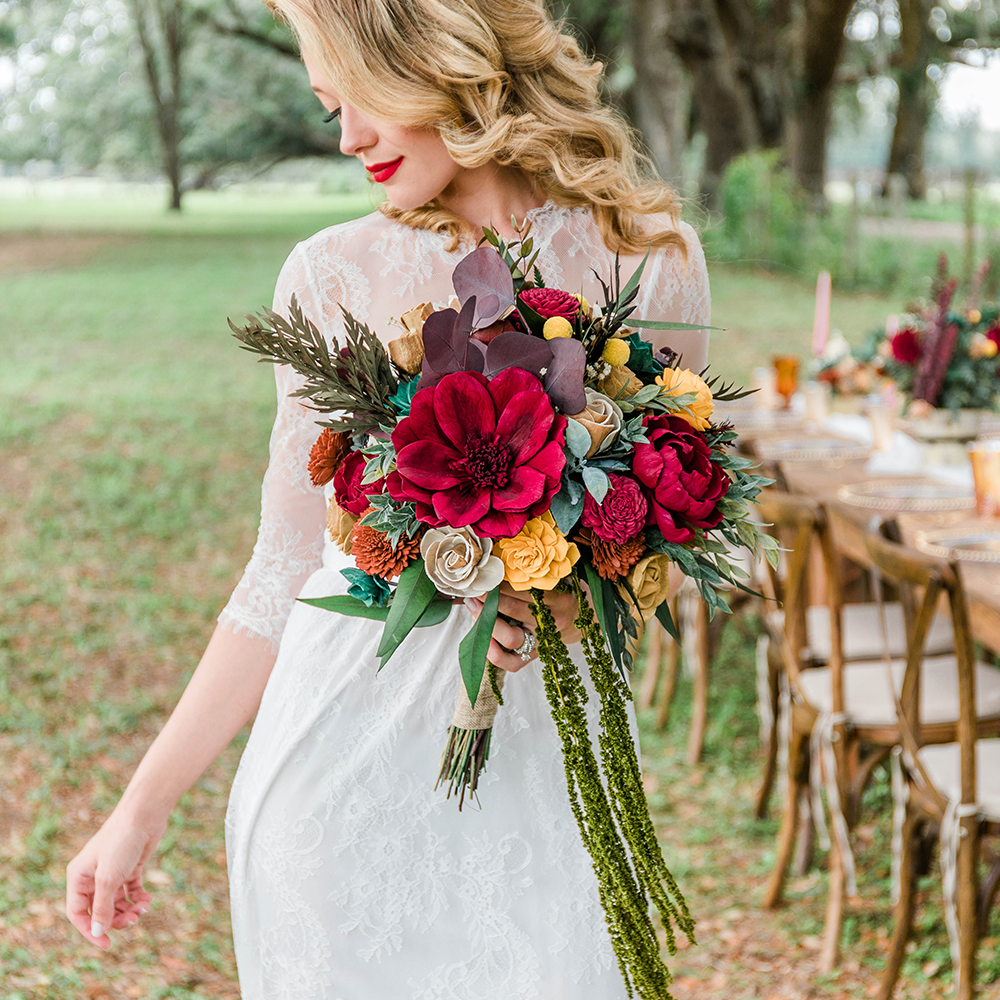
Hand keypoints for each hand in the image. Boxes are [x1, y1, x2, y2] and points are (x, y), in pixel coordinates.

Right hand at [66, 808, 163, 949]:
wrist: (144, 815)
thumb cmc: (121, 842)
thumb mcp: (109, 878)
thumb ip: (102, 907)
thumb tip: (97, 933)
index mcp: (78, 877)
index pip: (78, 913)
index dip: (90, 931)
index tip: (106, 945)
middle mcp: (92, 876)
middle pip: (100, 910)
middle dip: (115, 920)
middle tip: (133, 920)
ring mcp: (112, 872)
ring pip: (117, 903)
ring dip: (129, 910)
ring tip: (143, 908)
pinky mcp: (130, 867)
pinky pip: (131, 891)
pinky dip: (138, 899)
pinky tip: (148, 900)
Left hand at [465, 583, 580, 672]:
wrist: (585, 621)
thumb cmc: (567, 595)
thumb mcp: (562, 579)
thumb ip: (540, 573)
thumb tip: (505, 561)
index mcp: (559, 599)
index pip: (524, 590)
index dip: (501, 582)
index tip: (487, 574)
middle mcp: (551, 622)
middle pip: (513, 610)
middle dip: (489, 598)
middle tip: (475, 588)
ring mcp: (542, 642)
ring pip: (510, 638)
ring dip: (486, 621)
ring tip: (474, 606)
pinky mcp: (534, 656)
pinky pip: (512, 663)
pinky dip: (494, 654)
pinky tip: (482, 638)